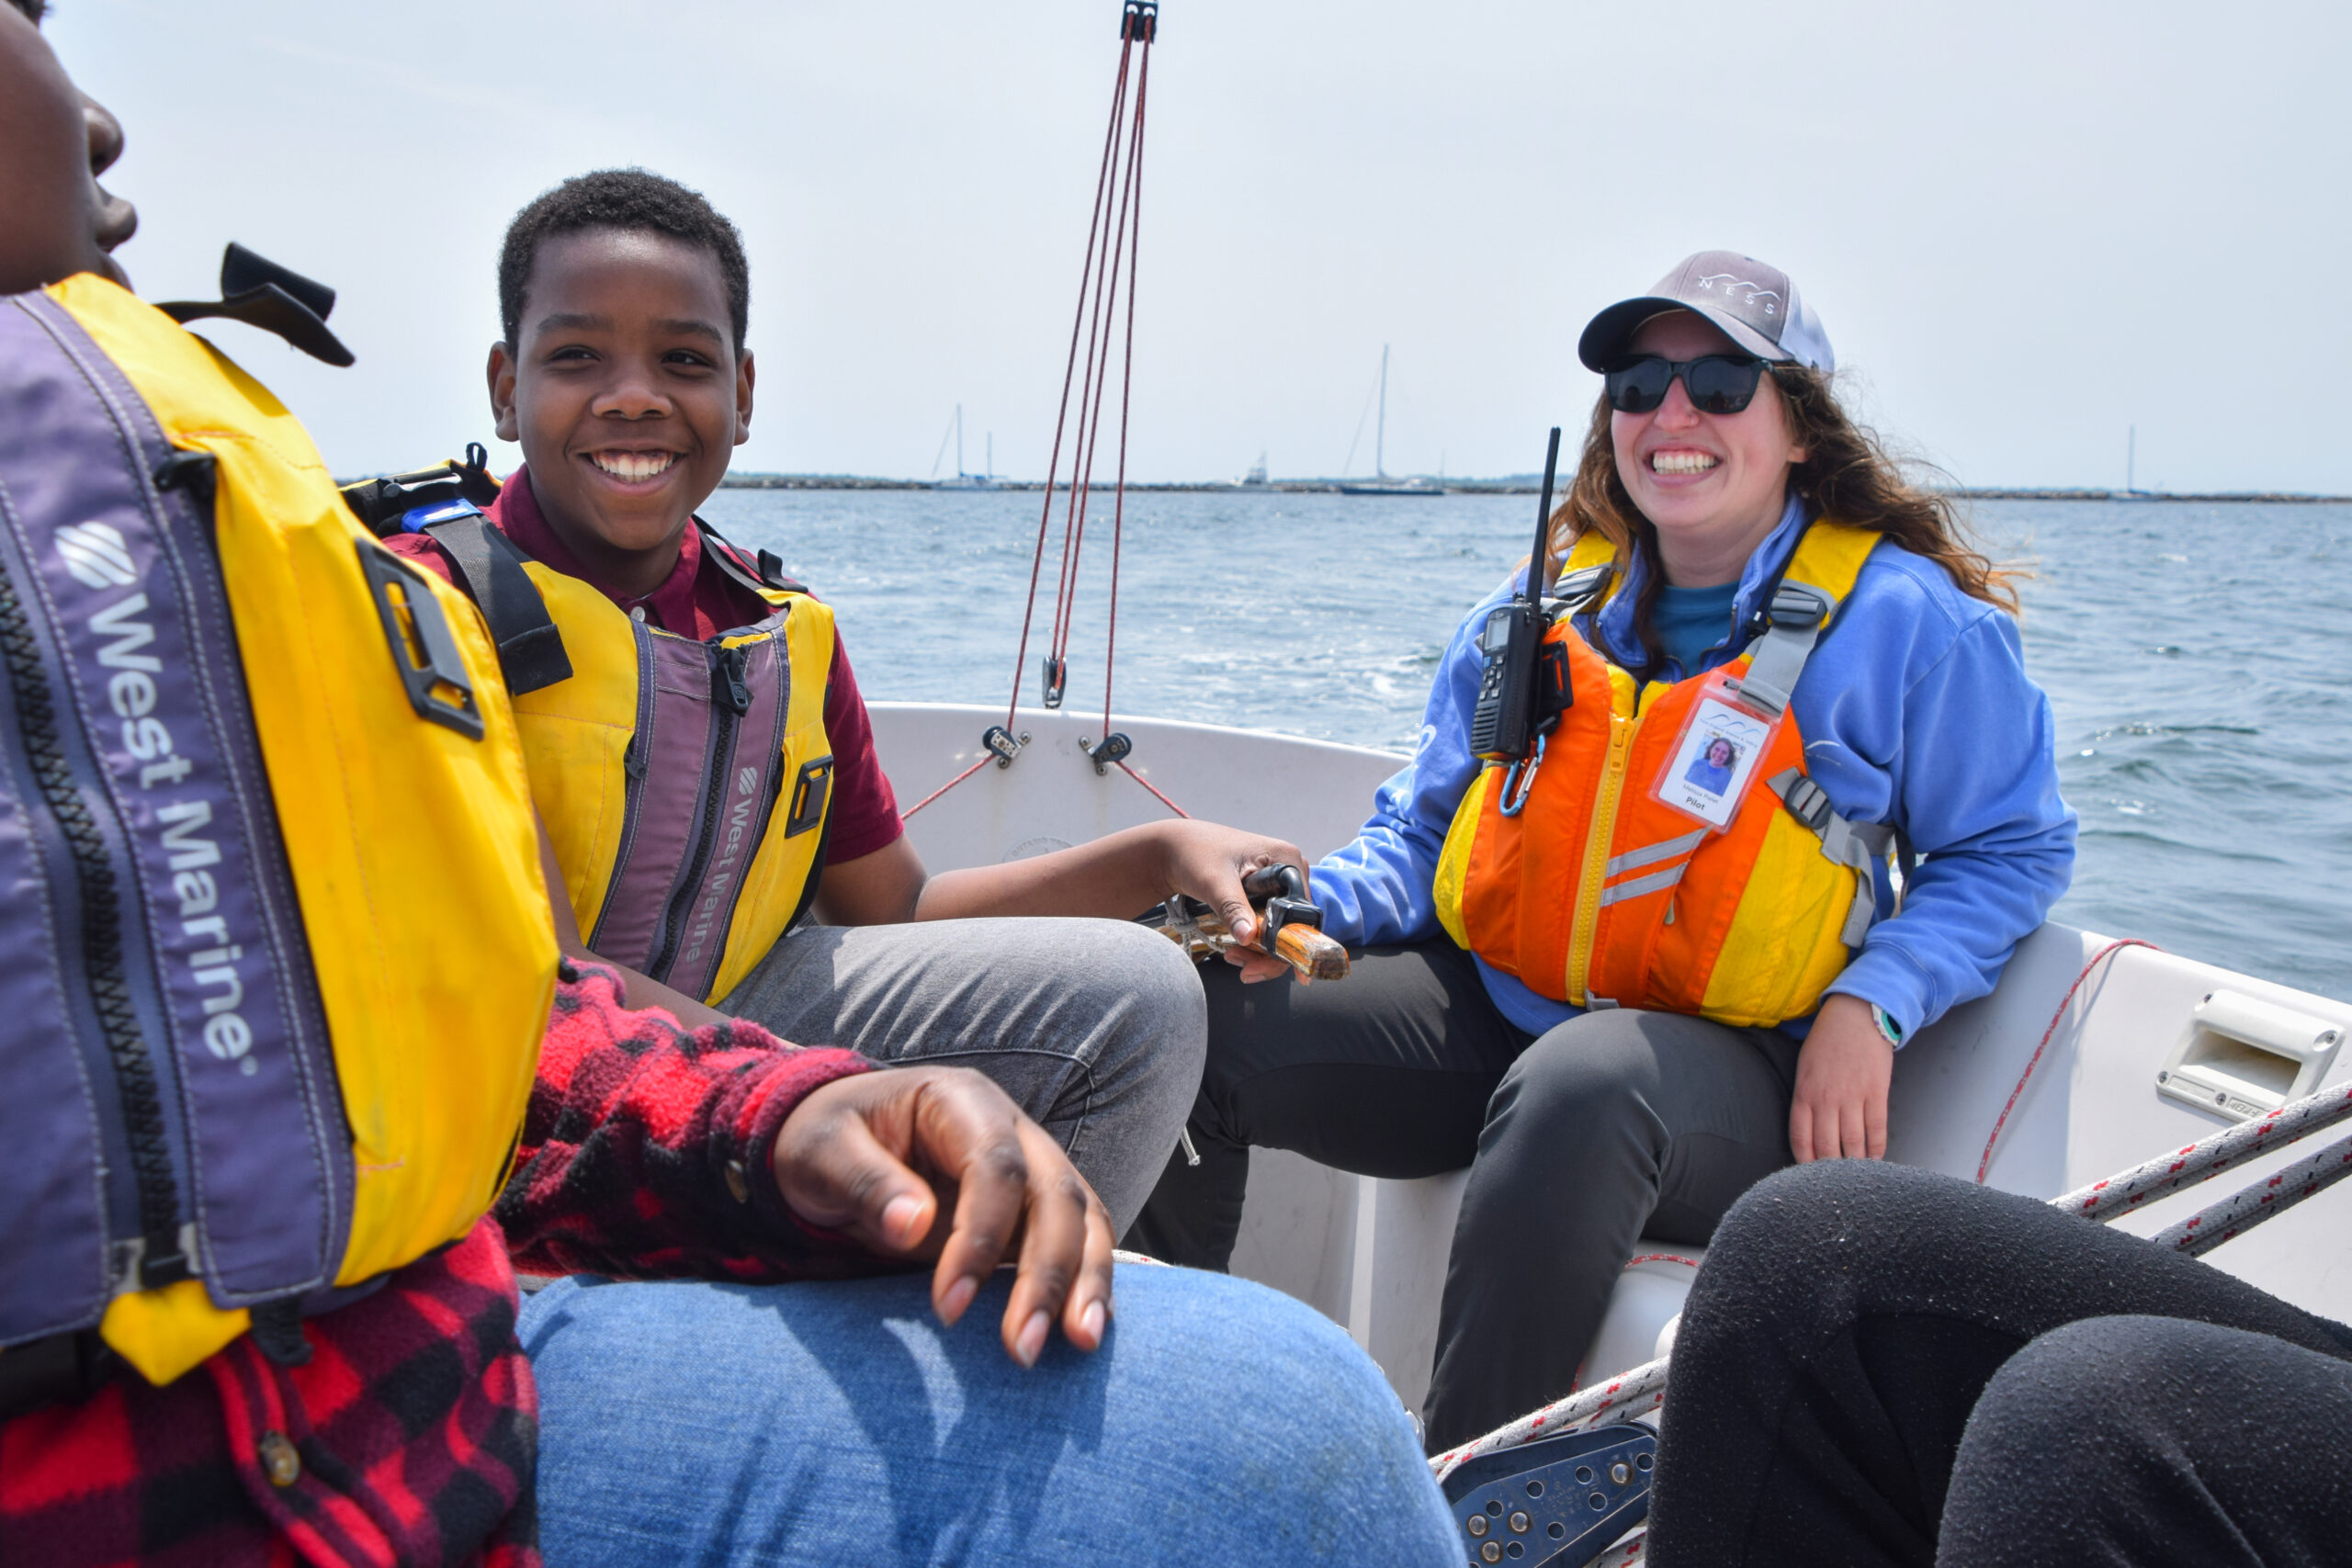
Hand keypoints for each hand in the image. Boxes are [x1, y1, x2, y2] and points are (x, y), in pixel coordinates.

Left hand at [772, 1066, 1114, 1365]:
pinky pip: (1080, 1241)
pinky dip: (1087, 1282)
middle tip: (1023, 1347)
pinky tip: (1085, 1329)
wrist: (839, 1143)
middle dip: (1048, 1272)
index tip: (949, 1307)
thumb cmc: (827, 1141)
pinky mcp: (1032, 1210)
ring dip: (1085, 1282)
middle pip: (1056, 1194)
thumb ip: (865, 1182)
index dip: (981, 1236)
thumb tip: (913, 1227)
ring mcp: (1030, 1168)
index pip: (995, 1165)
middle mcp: (1011, 1129)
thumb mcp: (821, 1152)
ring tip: (1081, 1343)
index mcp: (959, 1101)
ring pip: (1083, 1218)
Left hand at [1154, 820, 1308, 983]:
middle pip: (1296, 926)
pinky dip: (1256, 945)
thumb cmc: (1194, 853)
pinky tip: (1237, 950)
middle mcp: (1290, 873)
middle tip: (1246, 970)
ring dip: (1261, 953)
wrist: (1174, 850)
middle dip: (1273, 953)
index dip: (1294, 941)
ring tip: (1233, 958)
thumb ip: (1232, 907)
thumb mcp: (1213, 880)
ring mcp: (1277, 886)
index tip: (1274, 965)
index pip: (1303, 911)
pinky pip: (1269, 929)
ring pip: (1282, 932)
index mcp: (1287, 859)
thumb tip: (1249, 937)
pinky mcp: (1264, 898)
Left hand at [1788, 995, 1893, 1162]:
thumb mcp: (1804, 1069)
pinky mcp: (1876, 1093)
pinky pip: (1876, 1130)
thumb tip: (1810, 1132)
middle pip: (1827, 1148)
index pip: (1801, 1139)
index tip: (1809, 1177)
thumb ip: (1806, 1100)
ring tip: (1856, 1178)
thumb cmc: (1826, 1042)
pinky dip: (1877, 1149)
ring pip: (1853, 1144)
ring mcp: (1853, 1097)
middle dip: (1830, 1171)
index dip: (1805, 1163)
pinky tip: (1875, 1158)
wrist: (1856, 1016)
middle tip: (1834, 1185)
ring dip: (1855, 1165)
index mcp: (1804, 1093)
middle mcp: (1826, 1099)